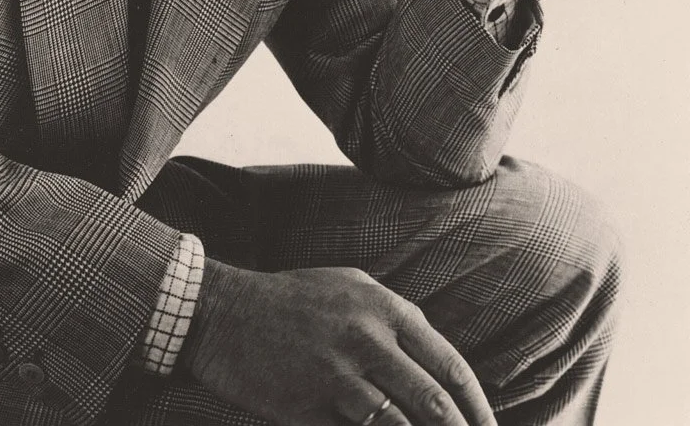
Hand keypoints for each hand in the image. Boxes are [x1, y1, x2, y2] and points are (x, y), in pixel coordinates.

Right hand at [182, 259, 494, 425]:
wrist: (223, 311)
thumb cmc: (288, 300)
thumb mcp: (346, 288)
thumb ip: (392, 317)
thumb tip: (434, 353)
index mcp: (383, 305)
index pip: (448, 363)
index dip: (477, 405)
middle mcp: (369, 334)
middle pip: (436, 398)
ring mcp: (342, 370)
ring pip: (405, 421)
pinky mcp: (315, 402)